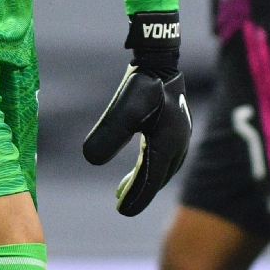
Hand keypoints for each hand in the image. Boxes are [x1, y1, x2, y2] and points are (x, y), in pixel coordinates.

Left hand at [82, 12, 190, 215]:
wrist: (160, 59)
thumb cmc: (143, 82)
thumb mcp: (123, 107)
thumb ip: (109, 132)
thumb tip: (90, 160)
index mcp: (168, 143)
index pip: (151, 180)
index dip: (136, 197)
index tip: (121, 210)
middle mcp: (178, 144)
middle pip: (158, 177)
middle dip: (141, 192)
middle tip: (121, 204)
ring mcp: (179, 136)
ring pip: (162, 167)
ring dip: (145, 180)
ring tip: (124, 190)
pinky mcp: (174, 128)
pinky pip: (163, 155)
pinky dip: (150, 166)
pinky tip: (139, 166)